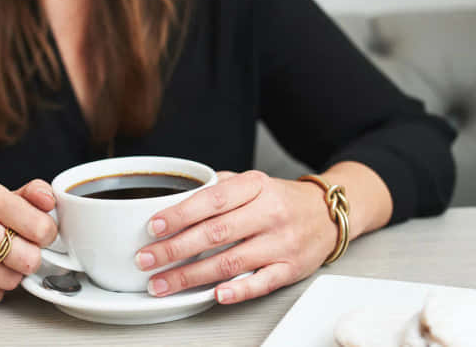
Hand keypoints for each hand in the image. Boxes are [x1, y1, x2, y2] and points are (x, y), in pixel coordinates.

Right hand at [0, 180, 57, 303]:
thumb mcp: (5, 197)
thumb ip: (34, 193)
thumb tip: (48, 199)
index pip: (40, 227)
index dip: (46, 235)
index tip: (38, 235)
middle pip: (28, 258)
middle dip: (30, 258)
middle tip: (19, 251)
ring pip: (10, 280)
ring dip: (11, 275)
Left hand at [134, 171, 337, 303]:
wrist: (328, 214)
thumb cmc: (282, 199)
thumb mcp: (252, 181)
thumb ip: (217, 187)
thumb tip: (174, 199)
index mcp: (255, 186)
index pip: (212, 200)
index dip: (180, 214)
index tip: (153, 227)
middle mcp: (269, 213)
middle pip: (215, 233)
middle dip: (174, 249)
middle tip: (146, 260)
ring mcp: (281, 243)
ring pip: (230, 261)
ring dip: (191, 275)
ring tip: (163, 283)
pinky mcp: (291, 268)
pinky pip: (260, 282)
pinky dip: (237, 290)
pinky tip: (215, 295)